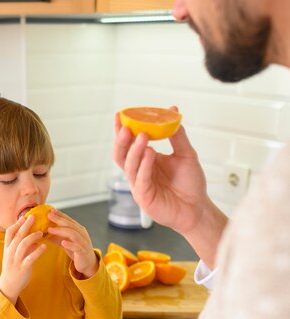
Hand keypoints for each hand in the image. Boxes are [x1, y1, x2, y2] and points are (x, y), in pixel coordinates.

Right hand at [0, 215, 45, 302]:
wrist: (8, 285)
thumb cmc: (13, 269)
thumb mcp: (15, 256)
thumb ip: (23, 247)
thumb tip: (35, 240)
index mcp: (7, 248)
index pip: (9, 232)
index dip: (17, 224)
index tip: (24, 217)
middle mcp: (10, 253)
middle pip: (17, 236)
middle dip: (25, 225)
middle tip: (33, 217)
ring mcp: (16, 260)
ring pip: (22, 245)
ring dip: (32, 237)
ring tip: (41, 232)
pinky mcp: (23, 268)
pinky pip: (30, 258)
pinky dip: (37, 251)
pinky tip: (44, 246)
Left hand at [47, 209, 97, 278]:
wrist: (88, 263)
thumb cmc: (77, 251)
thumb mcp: (66, 242)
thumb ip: (57, 236)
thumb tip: (44, 232)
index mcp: (78, 229)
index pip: (68, 219)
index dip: (60, 214)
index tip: (50, 210)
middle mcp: (82, 234)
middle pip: (70, 224)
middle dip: (59, 219)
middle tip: (48, 215)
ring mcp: (83, 242)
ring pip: (73, 233)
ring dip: (61, 230)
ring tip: (50, 229)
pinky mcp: (83, 252)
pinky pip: (77, 247)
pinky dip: (70, 244)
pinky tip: (63, 242)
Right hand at [113, 110, 227, 267]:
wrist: (198, 208)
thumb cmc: (190, 184)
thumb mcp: (186, 154)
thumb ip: (177, 134)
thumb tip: (171, 111)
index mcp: (145, 160)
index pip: (129, 143)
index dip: (122, 129)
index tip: (120, 114)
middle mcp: (139, 172)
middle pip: (121, 154)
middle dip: (121, 140)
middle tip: (126, 126)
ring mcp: (139, 185)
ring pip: (129, 166)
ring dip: (134, 150)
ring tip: (142, 135)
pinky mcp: (144, 197)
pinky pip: (140, 179)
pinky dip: (144, 165)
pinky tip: (150, 153)